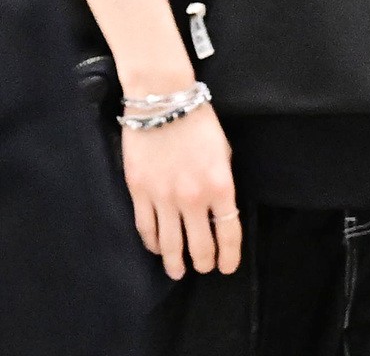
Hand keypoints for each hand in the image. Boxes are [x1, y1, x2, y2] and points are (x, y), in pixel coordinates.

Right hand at [122, 103, 241, 279]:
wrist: (163, 99)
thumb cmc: (198, 120)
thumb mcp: (223, 150)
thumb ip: (221, 182)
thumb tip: (218, 208)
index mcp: (220, 184)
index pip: (229, 232)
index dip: (229, 256)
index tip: (227, 266)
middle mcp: (193, 197)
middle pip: (200, 246)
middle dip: (204, 262)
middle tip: (204, 267)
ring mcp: (163, 198)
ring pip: (171, 246)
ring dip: (176, 263)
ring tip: (178, 270)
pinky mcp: (140, 193)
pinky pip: (146, 230)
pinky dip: (154, 244)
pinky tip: (158, 248)